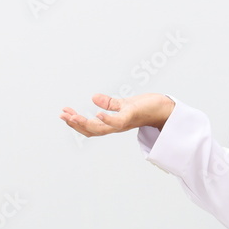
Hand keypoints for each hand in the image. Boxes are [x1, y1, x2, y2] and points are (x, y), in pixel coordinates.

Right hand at [60, 93, 175, 137]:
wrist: (166, 109)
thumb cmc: (147, 108)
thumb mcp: (125, 104)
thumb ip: (110, 103)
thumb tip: (93, 98)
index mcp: (113, 123)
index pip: (91, 126)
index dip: (77, 123)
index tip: (64, 113)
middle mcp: (117, 126)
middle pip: (92, 130)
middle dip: (76, 124)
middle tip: (63, 116)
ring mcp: (124, 123)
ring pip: (100, 129)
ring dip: (85, 124)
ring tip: (72, 116)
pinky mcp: (132, 116)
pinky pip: (117, 122)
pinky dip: (107, 119)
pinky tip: (97, 113)